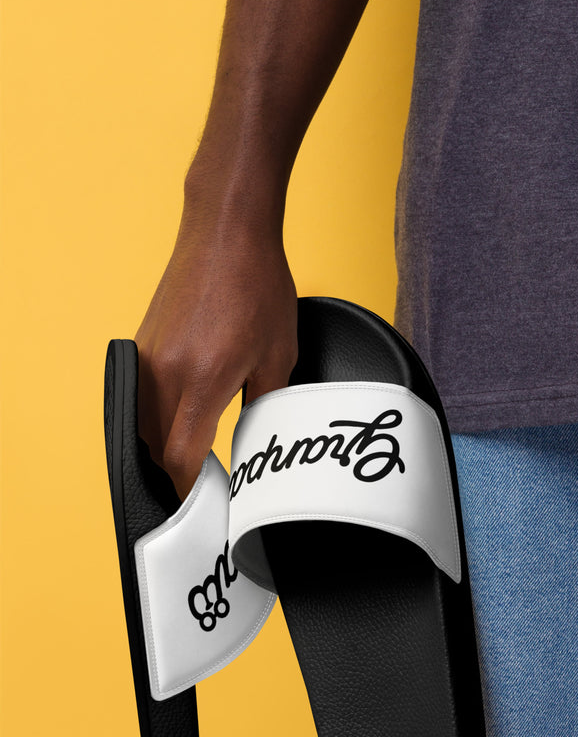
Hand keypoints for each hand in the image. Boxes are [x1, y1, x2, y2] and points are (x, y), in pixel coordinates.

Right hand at [135, 218, 297, 502]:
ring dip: (161, 449)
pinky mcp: (141, 344)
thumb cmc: (258, 286)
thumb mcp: (279, 356)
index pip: (181, 457)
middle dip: (175, 476)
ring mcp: (147, 357)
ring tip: (190, 465)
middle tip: (201, 493)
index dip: (190, 490)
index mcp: (202, 380)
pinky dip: (155, 420)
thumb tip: (258, 439)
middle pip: (155, 448)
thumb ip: (266, 404)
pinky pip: (140, 397)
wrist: (227, 231)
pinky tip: (178, 425)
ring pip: (142, 425)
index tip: (204, 505)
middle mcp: (165, 372)